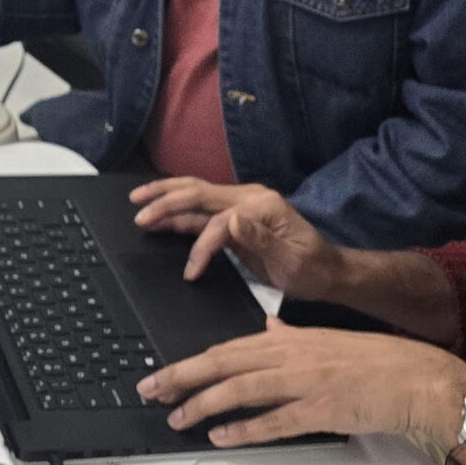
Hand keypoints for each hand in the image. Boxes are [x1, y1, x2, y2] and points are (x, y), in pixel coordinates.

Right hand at [129, 179, 340, 292]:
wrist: (326, 272)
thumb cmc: (311, 269)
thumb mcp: (291, 260)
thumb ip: (261, 239)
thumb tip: (232, 222)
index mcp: (262, 205)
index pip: (219, 221)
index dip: (202, 245)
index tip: (191, 271)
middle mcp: (248, 198)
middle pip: (199, 192)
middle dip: (166, 200)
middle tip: (138, 209)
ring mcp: (240, 206)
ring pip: (195, 196)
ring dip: (166, 199)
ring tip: (138, 203)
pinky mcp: (234, 220)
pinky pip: (200, 213)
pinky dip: (178, 214)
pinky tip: (159, 217)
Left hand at [137, 317, 465, 455]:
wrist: (418, 377)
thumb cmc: (377, 360)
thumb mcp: (326, 338)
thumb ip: (292, 334)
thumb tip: (268, 324)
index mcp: (288, 338)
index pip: (227, 348)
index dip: (191, 361)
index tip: (164, 371)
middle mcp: (290, 355)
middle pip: (224, 364)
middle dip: (182, 376)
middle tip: (150, 389)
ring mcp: (305, 382)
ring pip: (242, 389)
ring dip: (203, 403)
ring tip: (176, 416)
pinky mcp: (322, 409)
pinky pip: (275, 420)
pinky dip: (246, 428)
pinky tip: (221, 435)